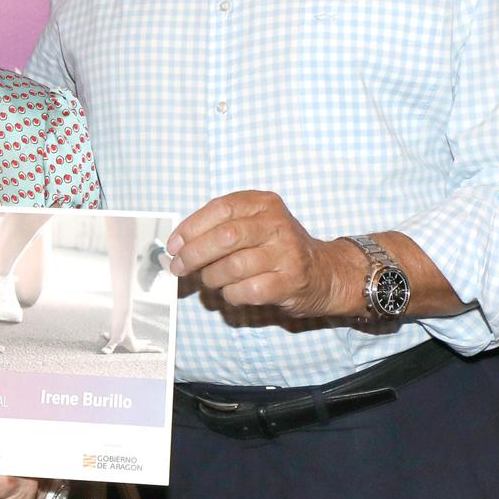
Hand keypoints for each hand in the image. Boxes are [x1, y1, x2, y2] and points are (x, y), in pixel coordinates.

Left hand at [166, 190, 358, 318]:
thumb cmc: (277, 248)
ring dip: (212, 277)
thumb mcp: (254, 225)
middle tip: (179, 267)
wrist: (324, 272)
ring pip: (233, 266)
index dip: (191, 227)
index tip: (174, 245)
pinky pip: (247, 290)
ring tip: (210, 280)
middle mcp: (277, 224)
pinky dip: (231, 294)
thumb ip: (220, 228)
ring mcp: (286, 253)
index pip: (221, 208)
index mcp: (264, 203)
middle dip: (194, 254)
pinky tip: (232, 292)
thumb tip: (178, 244)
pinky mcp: (290, 282)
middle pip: (225, 236)